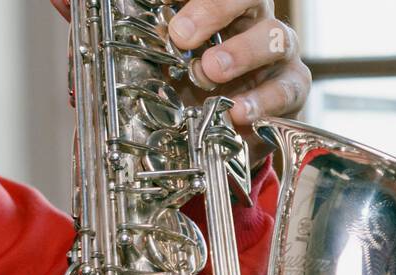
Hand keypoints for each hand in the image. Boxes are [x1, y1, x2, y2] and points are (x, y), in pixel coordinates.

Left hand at [51, 1, 310, 164]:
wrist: (214, 139)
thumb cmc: (179, 83)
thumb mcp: (136, 53)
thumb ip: (104, 22)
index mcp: (212, 2)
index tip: (163, 5)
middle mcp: (247, 18)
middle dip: (213, 10)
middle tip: (180, 36)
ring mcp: (274, 52)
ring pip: (274, 37)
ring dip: (241, 55)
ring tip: (208, 75)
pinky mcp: (290, 90)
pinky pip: (288, 88)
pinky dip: (263, 100)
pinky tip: (238, 112)